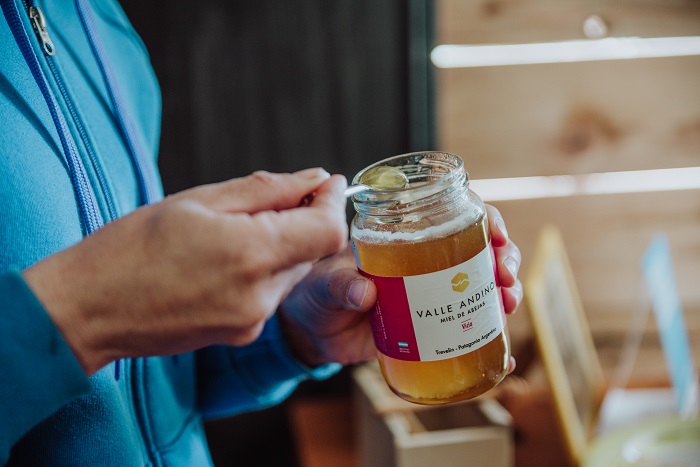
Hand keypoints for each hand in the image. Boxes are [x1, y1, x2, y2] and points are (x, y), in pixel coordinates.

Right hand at [22, 169, 348, 374]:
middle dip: (302, 219)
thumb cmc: (132, 247)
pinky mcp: (241, 334)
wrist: (89, 309)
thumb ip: (267, 190)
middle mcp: (260, 295)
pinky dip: (261, 270)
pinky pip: (269, 294)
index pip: (328, 229)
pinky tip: (221, 260)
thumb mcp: (199, 201)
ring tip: (230, 230)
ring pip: (291, 271)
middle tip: (266, 199)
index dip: (333, 202)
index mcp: (251, 253)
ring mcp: (252, 320)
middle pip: (312, 249)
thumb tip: (314, 179)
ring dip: (280, 245)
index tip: (324, 182)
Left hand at [278, 203, 522, 368]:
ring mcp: (431, 297)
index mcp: (403, 241)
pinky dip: (490, 339)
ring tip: (507, 305)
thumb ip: (340, 285)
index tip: (496, 234)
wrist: (312, 334)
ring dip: (503, 294)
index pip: (452, 217)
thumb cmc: (316, 294)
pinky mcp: (430, 329)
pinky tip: (504, 355)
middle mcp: (424, 264)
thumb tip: (364, 292)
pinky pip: (467, 329)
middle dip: (503, 259)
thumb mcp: (324, 283)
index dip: (482, 220)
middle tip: (505, 277)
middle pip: (478, 252)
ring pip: (480, 289)